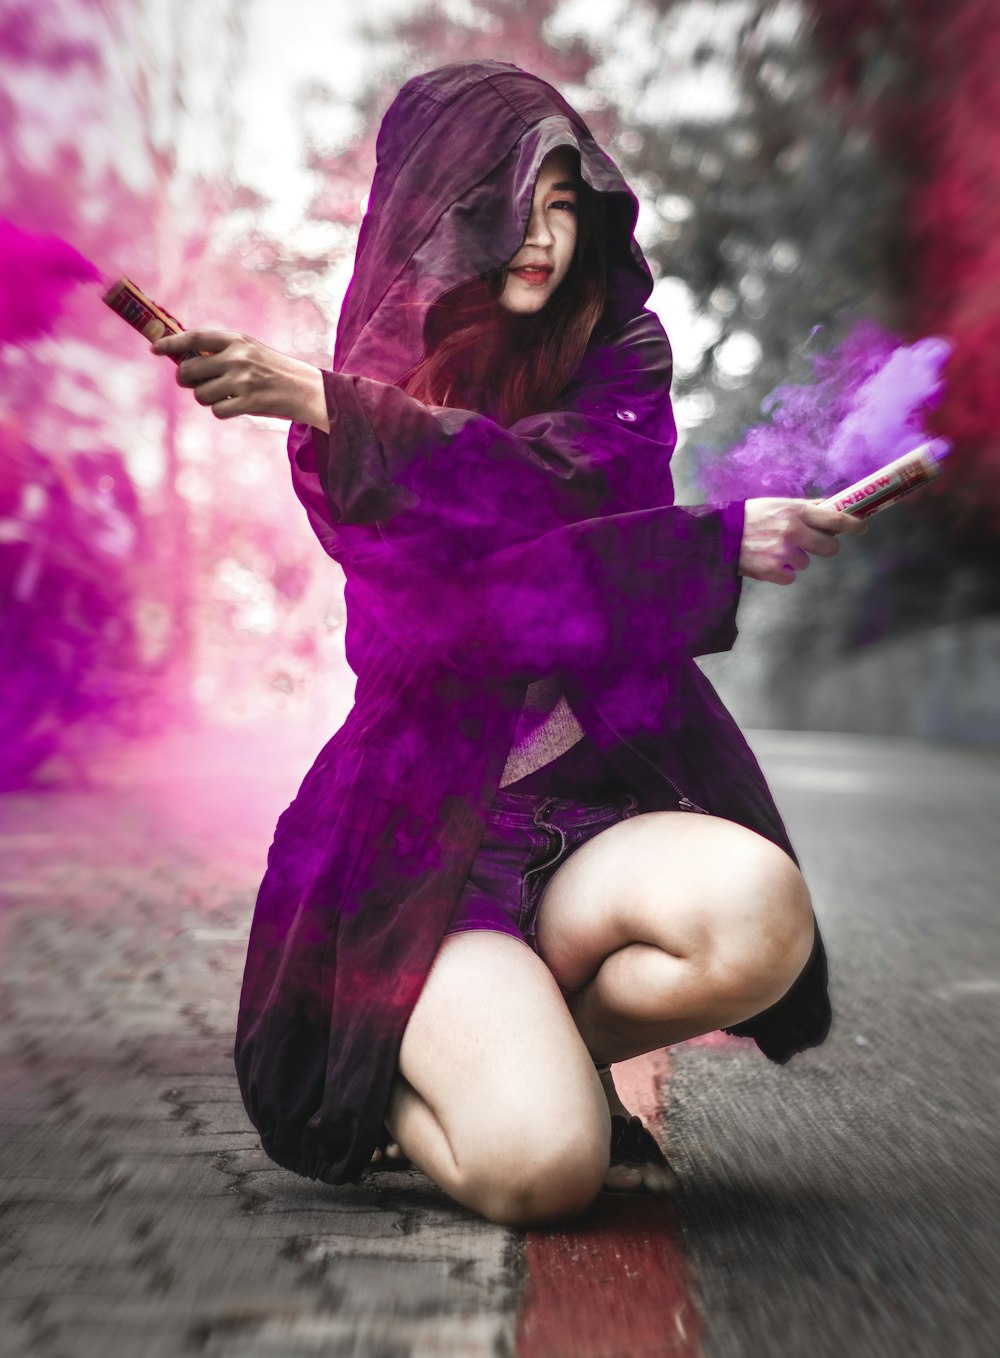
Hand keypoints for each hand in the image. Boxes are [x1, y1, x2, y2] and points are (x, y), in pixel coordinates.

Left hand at [149, 329, 329, 428]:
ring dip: (207, 399)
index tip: (155, 348)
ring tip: (226, 395)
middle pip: (189, 370)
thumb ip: (221, 352)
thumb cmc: (273, 371)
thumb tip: (184, 360)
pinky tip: (237, 405)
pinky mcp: (248, 402)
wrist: (307, 389)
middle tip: (195, 383)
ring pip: (200, 394)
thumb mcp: (250, 351)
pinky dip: (222, 411)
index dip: (172, 343)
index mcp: (236, 340)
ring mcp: (242, 380)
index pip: (195, 338)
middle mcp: (237, 357)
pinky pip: (217, 410)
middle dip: (187, 380)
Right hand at [739, 497, 866, 584]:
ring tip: (773, 549)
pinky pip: (790, 577)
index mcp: (796, 511)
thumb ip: (805, 507)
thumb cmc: (749, 517)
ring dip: (794, 559)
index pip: (835, 519)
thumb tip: (831, 506)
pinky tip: (766, 561)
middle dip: (824, 547)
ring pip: (806, 562)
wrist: (718, 535)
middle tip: (812, 544)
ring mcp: (783, 553)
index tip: (862, 527)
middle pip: (829, 548)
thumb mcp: (777, 504)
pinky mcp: (772, 571)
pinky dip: (780, 572)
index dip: (853, 524)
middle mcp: (793, 531)